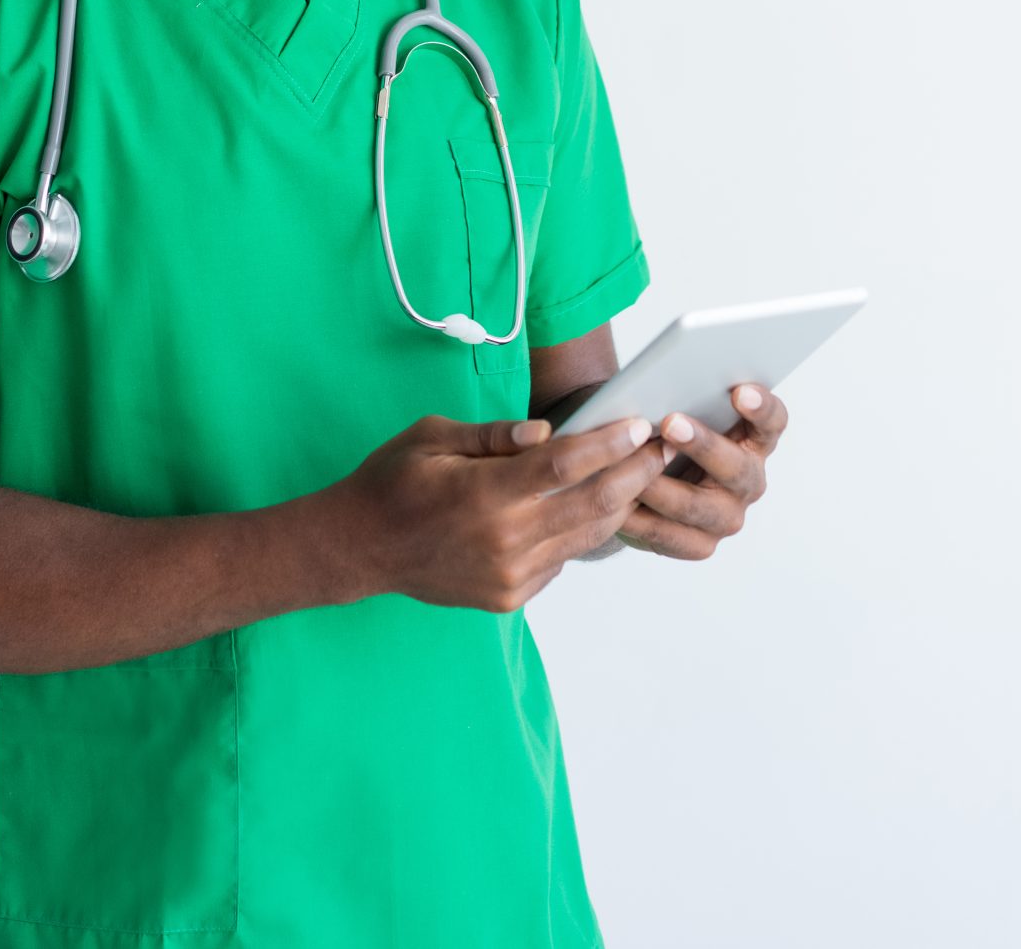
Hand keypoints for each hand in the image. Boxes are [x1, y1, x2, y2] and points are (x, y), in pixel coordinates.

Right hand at [330, 413, 671, 611]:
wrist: (360, 548)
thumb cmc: (392, 481)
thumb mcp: (433, 437)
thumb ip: (493, 436)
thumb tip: (547, 433)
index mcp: (484, 494)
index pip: (564, 465)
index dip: (608, 444)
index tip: (639, 426)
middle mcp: (504, 539)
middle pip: (591, 504)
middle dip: (634, 474)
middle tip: (660, 450)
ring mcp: (509, 574)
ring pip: (585, 537)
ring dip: (618, 505)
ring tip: (640, 476)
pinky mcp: (509, 595)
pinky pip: (561, 561)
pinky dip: (579, 533)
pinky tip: (588, 509)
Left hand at [610, 382, 789, 559]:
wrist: (647, 486)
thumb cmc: (666, 438)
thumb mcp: (677, 415)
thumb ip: (678, 402)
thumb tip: (652, 393)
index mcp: (753, 440)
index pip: (773, 422)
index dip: (761, 408)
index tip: (739, 391)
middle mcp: (748, 480)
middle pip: (736, 467)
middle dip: (702, 445)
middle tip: (671, 423)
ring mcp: (728, 516)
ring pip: (696, 506)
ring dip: (662, 488)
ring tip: (633, 472)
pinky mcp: (701, 544)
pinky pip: (670, 535)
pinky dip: (641, 519)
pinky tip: (619, 506)